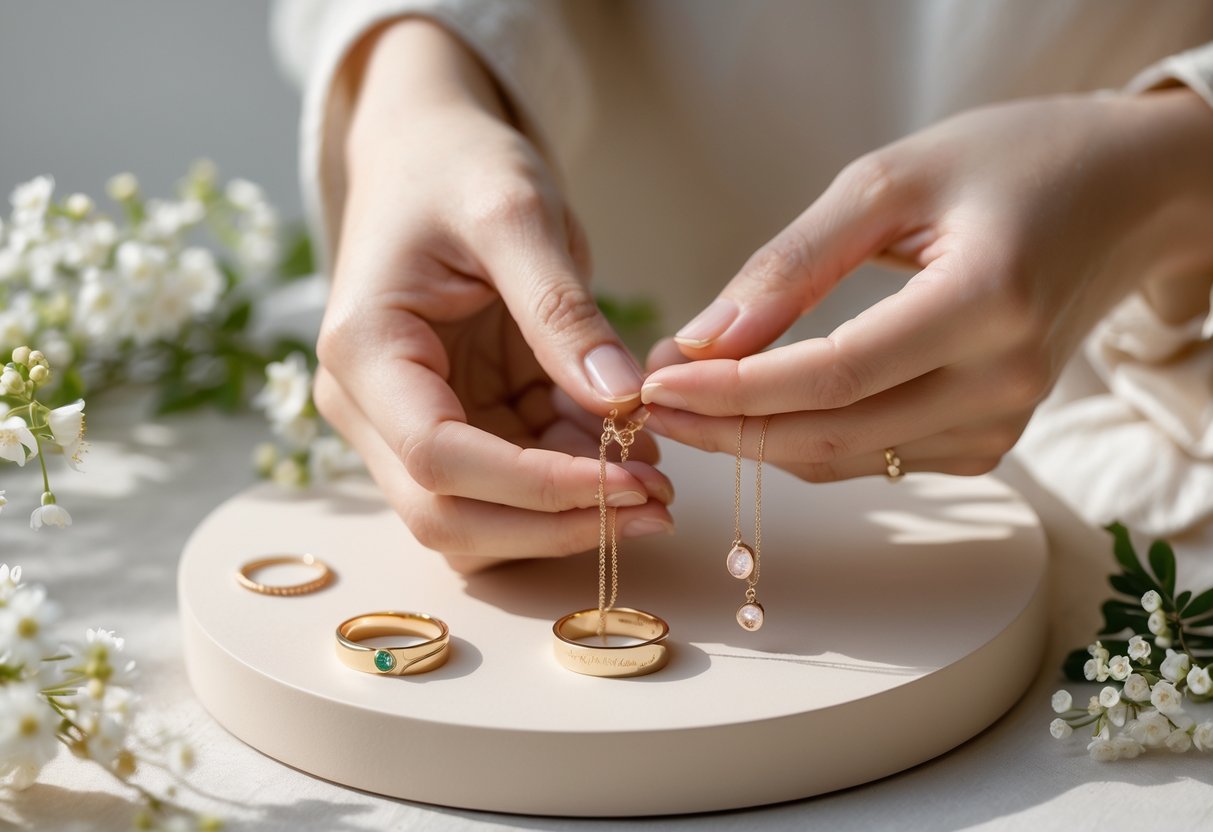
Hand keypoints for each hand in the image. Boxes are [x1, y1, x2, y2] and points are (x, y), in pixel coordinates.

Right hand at [315, 20, 671, 571]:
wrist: (428, 153)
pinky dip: (572, 481)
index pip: (437, 456)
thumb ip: (562, 311)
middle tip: (655, 507)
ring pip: (478, 518)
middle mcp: (369, 405)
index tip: (629, 480)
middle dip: (553, 525)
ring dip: (566, 517)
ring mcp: (406, 421)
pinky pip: (511, 481)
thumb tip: (622, 403)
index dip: (535, 486)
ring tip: (656, 483)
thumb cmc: (458, 167)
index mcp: (365, 350)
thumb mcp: (515, 213)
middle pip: (446, 515)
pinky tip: (631, 453)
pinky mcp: (455, 420)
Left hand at [641, 90, 1212, 479]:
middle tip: (650, 401)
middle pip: (833, 435)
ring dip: (758, 440)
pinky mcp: (993, 439)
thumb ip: (793, 264)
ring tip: (688, 398)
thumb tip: (704, 340)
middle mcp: (1004, 379)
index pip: (835, 375)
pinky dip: (809, 440)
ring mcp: (1004, 421)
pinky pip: (876, 458)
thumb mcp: (889, 181)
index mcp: (988, 301)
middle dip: (727, 427)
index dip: (736, 391)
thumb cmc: (1007, 163)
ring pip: (847, 460)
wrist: (1122, 195)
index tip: (656, 382)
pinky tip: (762, 408)